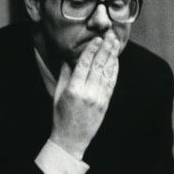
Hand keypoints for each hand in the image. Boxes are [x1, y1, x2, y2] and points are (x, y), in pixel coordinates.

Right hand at [49, 30, 119, 158]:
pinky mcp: (106, 102)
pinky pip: (112, 82)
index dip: (91, 50)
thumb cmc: (60, 116)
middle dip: (105, 48)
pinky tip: (115, 59)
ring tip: (115, 42)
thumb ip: (65, 75)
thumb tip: (69, 58)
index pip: (84, 64)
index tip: (97, 39)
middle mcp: (88, 92)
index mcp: (73, 89)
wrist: (71, 139)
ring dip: (112, 55)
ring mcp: (99, 98)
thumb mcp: (57, 94)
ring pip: (108, 72)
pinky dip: (114, 69)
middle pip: (99, 65)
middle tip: (110, 35)